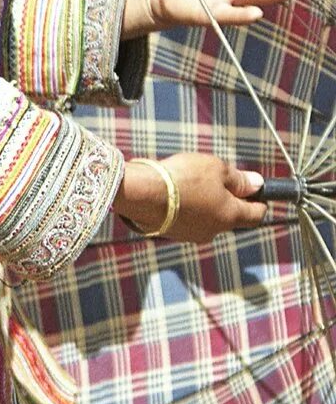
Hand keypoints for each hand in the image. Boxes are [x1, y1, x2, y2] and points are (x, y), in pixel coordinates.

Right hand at [115, 153, 265, 242]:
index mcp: (231, 216)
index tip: (258, 190)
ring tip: (191, 183)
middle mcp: (214, 230)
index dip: (260, 200)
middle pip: (231, 217)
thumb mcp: (216, 169)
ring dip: (206, 204)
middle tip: (218, 178)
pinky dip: (187, 208)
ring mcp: (193, 234)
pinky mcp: (174, 233)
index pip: (257, 215)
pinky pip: (188, 220)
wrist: (143, 194)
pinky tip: (176, 193)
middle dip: (229, 199)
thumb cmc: (183, 178)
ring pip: (208, 218)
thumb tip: (257, 184)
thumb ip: (239, 179)